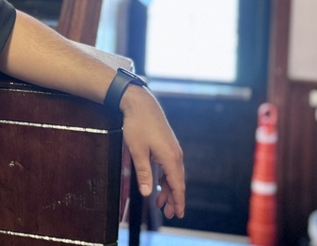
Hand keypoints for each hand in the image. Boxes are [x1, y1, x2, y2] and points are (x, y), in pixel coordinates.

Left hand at [120, 85, 185, 218]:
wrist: (140, 103)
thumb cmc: (137, 125)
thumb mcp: (137, 151)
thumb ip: (143, 173)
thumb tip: (146, 193)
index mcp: (171, 158)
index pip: (177, 185)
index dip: (178, 201)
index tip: (179, 214)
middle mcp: (176, 155)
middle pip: (177, 182)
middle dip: (174, 199)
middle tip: (170, 214)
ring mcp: (173, 149)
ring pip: (173, 175)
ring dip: (168, 189)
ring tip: (161, 203)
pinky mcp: (167, 145)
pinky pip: (169, 166)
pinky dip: (165, 177)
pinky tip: (159, 184)